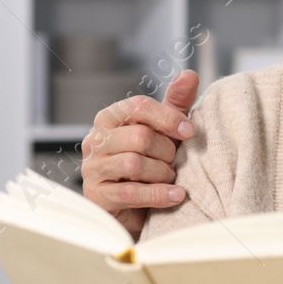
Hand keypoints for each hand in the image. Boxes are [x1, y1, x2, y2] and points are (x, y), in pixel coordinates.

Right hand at [81, 70, 197, 236]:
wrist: (138, 209)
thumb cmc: (151, 162)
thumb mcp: (165, 131)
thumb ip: (176, 103)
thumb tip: (190, 74)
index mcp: (110, 118)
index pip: (139, 106)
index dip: (168, 117)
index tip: (190, 131)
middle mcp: (95, 140)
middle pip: (140, 136)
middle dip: (167, 151)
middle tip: (177, 162)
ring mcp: (92, 168)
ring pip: (134, 164)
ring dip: (162, 173)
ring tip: (172, 178)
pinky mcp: (97, 196)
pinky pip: (130, 193)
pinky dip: (159, 194)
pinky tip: (177, 195)